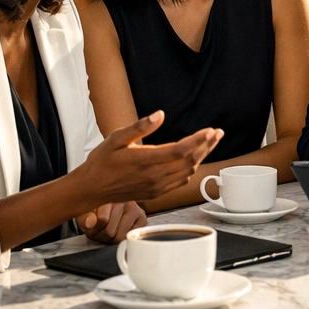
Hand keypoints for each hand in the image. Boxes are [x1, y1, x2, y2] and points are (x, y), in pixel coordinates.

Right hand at [74, 111, 222, 205]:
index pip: (180, 150)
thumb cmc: (101, 162)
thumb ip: (139, 127)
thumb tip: (159, 115)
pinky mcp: (156, 192)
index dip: (198, 140)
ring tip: (211, 142)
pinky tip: (195, 159)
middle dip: (206, 146)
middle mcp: (154, 176)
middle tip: (218, 133)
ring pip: (187, 171)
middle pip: (189, 161)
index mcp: (145, 160)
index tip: (211, 130)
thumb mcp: (116, 138)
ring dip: (202, 156)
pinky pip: (180, 181)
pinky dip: (191, 168)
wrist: (90, 190)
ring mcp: (156, 186)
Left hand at [76, 201, 145, 243]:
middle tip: (100, 231)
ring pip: (120, 235)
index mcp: (108, 193)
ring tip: (109, 231)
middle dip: (102, 236)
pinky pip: (130, 236)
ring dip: (111, 239)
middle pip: (110, 231)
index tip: (92, 226)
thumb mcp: (83, 214)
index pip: (102, 220)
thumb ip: (84, 218)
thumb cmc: (94, 213)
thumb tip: (91, 222)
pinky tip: (119, 230)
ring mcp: (135, 207)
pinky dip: (123, 237)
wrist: (106, 211)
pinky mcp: (142, 217)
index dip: (94, 229)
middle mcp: (124, 198)